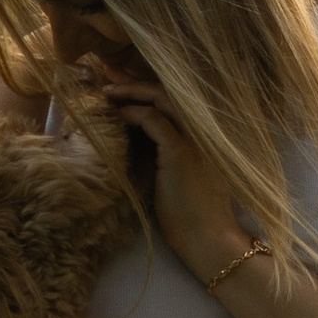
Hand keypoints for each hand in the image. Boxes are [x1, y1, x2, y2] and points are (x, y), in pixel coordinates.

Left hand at [86, 62, 250, 288]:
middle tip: (111, 80)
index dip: (149, 89)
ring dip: (132, 91)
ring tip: (109, 92)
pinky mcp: (179, 151)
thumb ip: (168, 150)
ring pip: (162, 97)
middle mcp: (203, 129)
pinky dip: (133, 113)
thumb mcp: (181, 173)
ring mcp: (193, 138)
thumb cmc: (194, 213)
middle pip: (170, 90)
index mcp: (204, 133)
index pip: (177, 98)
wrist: (209, 237)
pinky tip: (118, 114)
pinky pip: (153, 120)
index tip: (125, 86)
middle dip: (137, 82)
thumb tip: (140, 137)